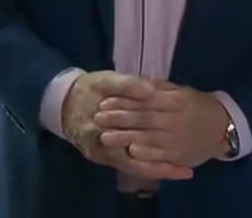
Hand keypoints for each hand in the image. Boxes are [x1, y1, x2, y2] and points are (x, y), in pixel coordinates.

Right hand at [61, 71, 192, 180]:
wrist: (63, 101)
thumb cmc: (88, 89)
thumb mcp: (104, 81)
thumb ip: (126, 85)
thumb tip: (150, 90)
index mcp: (101, 130)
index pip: (136, 146)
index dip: (160, 150)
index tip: (183, 148)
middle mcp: (102, 148)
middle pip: (137, 163)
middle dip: (163, 165)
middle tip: (188, 168)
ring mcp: (103, 154)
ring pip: (135, 166)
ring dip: (159, 168)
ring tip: (184, 169)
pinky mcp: (106, 155)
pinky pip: (131, 164)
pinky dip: (149, 164)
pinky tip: (167, 164)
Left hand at [95, 80, 231, 169]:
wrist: (223, 129)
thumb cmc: (199, 107)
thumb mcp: (183, 91)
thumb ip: (161, 88)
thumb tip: (141, 83)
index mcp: (176, 100)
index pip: (145, 99)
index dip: (123, 100)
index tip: (104, 100)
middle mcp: (176, 119)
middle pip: (143, 118)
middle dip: (118, 118)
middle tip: (97, 117)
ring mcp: (177, 138)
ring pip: (148, 138)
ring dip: (124, 137)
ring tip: (104, 136)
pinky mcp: (179, 155)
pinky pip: (159, 155)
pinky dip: (144, 153)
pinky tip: (129, 151)